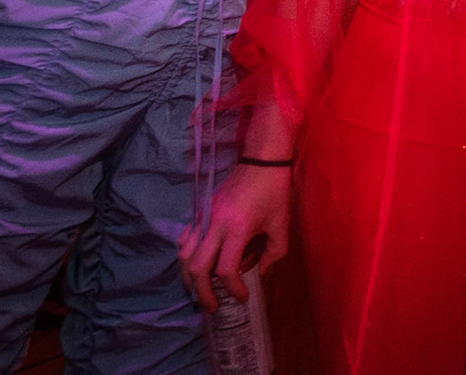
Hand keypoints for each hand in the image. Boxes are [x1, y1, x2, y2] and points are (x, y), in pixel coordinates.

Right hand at [178, 164, 289, 311]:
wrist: (261, 159)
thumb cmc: (275, 190)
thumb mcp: (282, 224)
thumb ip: (274, 253)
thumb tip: (260, 273)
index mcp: (237, 228)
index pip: (225, 269)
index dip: (233, 288)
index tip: (242, 296)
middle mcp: (214, 224)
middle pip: (196, 267)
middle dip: (202, 292)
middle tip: (212, 306)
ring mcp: (203, 217)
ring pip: (183, 255)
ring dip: (189, 277)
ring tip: (201, 290)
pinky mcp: (199, 211)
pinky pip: (184, 239)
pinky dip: (187, 257)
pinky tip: (198, 265)